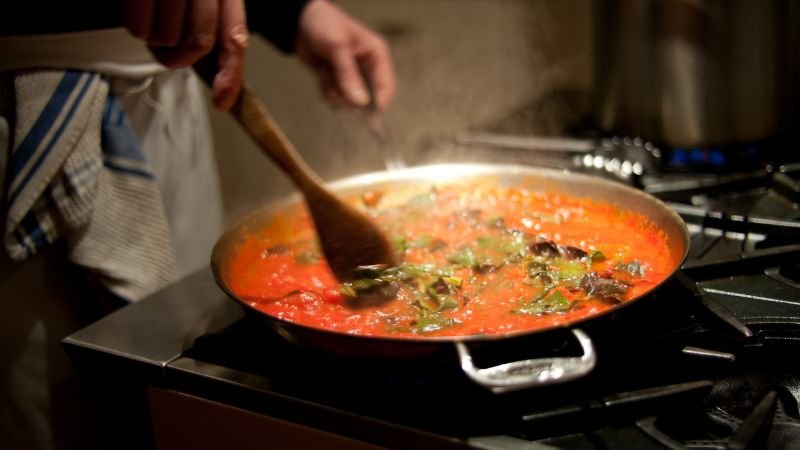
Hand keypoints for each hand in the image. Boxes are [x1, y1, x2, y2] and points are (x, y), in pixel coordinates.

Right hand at [122, 0, 247, 110]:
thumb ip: (208, 25)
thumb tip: (217, 71)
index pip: (235, 36)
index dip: (232, 74)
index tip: (223, 101)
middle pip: (200, 42)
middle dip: (181, 56)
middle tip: (166, 50)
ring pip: (168, 37)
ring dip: (155, 38)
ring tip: (151, 19)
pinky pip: (140, 26)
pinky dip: (136, 27)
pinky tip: (136, 14)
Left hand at [295, 0, 395, 109]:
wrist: (298, 21)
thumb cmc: (323, 23)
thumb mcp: (337, 47)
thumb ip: (348, 74)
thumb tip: (360, 101)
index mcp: (376, 55)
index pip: (386, 86)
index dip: (377, 102)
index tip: (363, 112)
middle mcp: (367, 68)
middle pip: (367, 99)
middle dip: (349, 96)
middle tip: (336, 86)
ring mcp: (352, 77)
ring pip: (349, 102)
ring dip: (334, 92)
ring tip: (326, 73)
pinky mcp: (338, 82)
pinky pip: (335, 99)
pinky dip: (326, 91)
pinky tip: (322, 75)